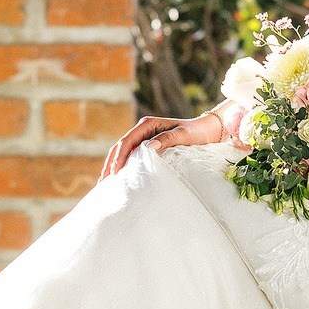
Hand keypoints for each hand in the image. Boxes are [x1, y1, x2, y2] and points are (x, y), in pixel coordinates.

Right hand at [102, 109, 226, 178]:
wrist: (205, 130)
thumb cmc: (196, 132)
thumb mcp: (183, 135)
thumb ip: (167, 139)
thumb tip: (149, 148)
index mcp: (147, 125)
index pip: (127, 142)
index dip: (119, 157)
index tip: (114, 172)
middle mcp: (142, 130)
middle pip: (120, 147)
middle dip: (111, 164)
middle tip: (103, 182)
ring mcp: (144, 138)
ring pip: (123, 152)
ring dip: (113, 166)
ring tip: (106, 183)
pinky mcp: (147, 146)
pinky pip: (131, 156)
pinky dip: (123, 166)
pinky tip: (119, 178)